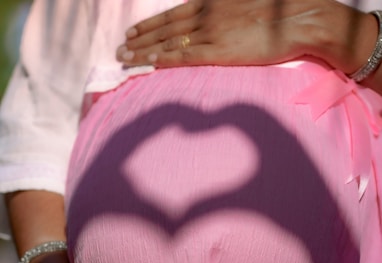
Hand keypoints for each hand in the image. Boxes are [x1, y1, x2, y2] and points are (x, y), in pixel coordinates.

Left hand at [116, 0, 374, 73]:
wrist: (301, 17)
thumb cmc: (279, 11)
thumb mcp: (247, 3)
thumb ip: (226, 11)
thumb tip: (215, 20)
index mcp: (213, 3)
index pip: (173, 16)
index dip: (151, 25)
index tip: (134, 31)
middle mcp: (207, 15)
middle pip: (165, 28)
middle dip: (140, 38)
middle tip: (120, 47)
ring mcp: (212, 32)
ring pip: (170, 42)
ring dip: (145, 49)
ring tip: (125, 56)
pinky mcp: (220, 50)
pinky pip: (186, 55)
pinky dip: (166, 58)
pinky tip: (150, 62)